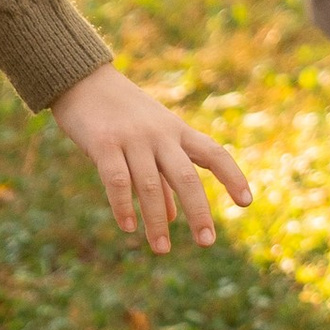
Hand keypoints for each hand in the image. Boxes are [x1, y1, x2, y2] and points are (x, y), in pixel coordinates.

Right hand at [51, 64, 250, 254]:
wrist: (82, 80)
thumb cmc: (121, 114)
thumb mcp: (150, 138)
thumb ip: (164, 175)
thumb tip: (175, 217)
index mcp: (177, 131)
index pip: (213, 153)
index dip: (233, 176)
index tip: (246, 203)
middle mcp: (159, 134)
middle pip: (186, 176)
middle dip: (199, 211)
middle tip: (207, 242)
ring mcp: (132, 138)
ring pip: (150, 185)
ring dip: (157, 221)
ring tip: (162, 249)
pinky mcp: (103, 142)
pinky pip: (117, 180)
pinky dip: (124, 206)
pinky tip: (129, 227)